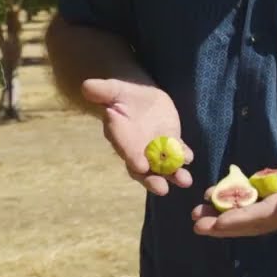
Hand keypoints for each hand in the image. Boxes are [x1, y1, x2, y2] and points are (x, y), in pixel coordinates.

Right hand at [81, 78, 193, 195]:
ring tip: (185, 180)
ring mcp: (155, 147)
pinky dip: (184, 156)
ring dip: (174, 174)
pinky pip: (178, 151)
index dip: (133, 158)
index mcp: (121, 136)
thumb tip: (87, 86)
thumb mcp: (112, 89)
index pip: (126, 151)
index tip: (141, 166)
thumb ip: (102, 91)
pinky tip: (189, 158)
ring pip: (164, 166)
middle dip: (153, 179)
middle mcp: (137, 148)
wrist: (137, 94)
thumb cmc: (121, 94)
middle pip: (144, 169)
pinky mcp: (170, 140)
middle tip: (162, 189)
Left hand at [190, 134, 276, 236]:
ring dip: (223, 215)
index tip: (217, 223)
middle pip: (251, 223)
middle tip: (197, 224)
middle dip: (224, 225)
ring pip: (248, 216)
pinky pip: (251, 204)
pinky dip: (232, 202)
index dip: (239, 220)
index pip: (264, 217)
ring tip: (198, 212)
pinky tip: (214, 196)